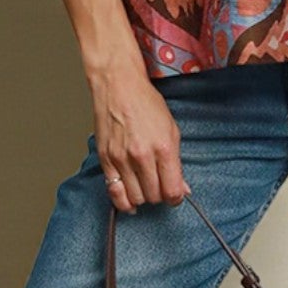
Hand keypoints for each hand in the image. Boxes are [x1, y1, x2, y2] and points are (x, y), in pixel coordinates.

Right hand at [91, 68, 187, 212]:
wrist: (118, 87)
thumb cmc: (145, 103)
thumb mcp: (171, 129)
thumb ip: (176, 162)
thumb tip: (181, 188)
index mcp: (163, 148)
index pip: (172, 191)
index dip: (176, 197)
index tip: (175, 194)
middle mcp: (142, 156)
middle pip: (154, 197)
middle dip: (160, 196)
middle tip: (160, 186)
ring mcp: (121, 159)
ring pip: (135, 198)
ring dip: (143, 197)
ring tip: (145, 187)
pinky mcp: (106, 160)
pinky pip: (114, 192)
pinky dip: (124, 200)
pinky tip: (130, 200)